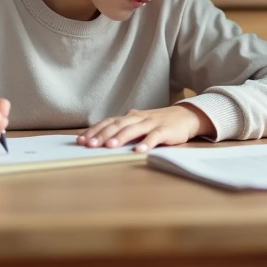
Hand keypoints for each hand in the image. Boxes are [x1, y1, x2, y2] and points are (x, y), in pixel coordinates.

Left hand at [77, 104, 213, 151]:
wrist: (186, 116)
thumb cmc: (157, 123)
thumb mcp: (138, 124)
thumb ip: (123, 130)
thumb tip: (98, 141)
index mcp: (130, 117)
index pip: (108, 122)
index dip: (94, 131)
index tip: (81, 140)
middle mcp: (138, 118)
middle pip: (118, 125)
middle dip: (102, 134)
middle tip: (90, 145)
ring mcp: (152, 123)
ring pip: (134, 129)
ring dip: (121, 137)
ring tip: (110, 146)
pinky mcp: (166, 130)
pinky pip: (155, 136)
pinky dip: (147, 143)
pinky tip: (139, 151)